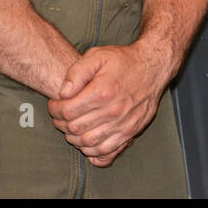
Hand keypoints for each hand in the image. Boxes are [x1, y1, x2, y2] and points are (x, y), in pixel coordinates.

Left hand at [47, 43, 167, 165]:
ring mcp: (123, 123)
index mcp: (102, 92)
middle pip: (75, 128)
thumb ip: (77, 72)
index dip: (54, 109)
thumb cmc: (124, 61)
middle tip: (61, 116)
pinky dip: (92, 151)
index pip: (67, 111)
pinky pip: (107, 151)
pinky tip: (87, 142)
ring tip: (72, 127)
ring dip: (74, 138)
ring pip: (88, 143)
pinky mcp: (131, 131)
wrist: (153, 67)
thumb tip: (63, 93)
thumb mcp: (98, 56)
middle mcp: (113, 111)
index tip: (55, 104)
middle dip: (61, 123)